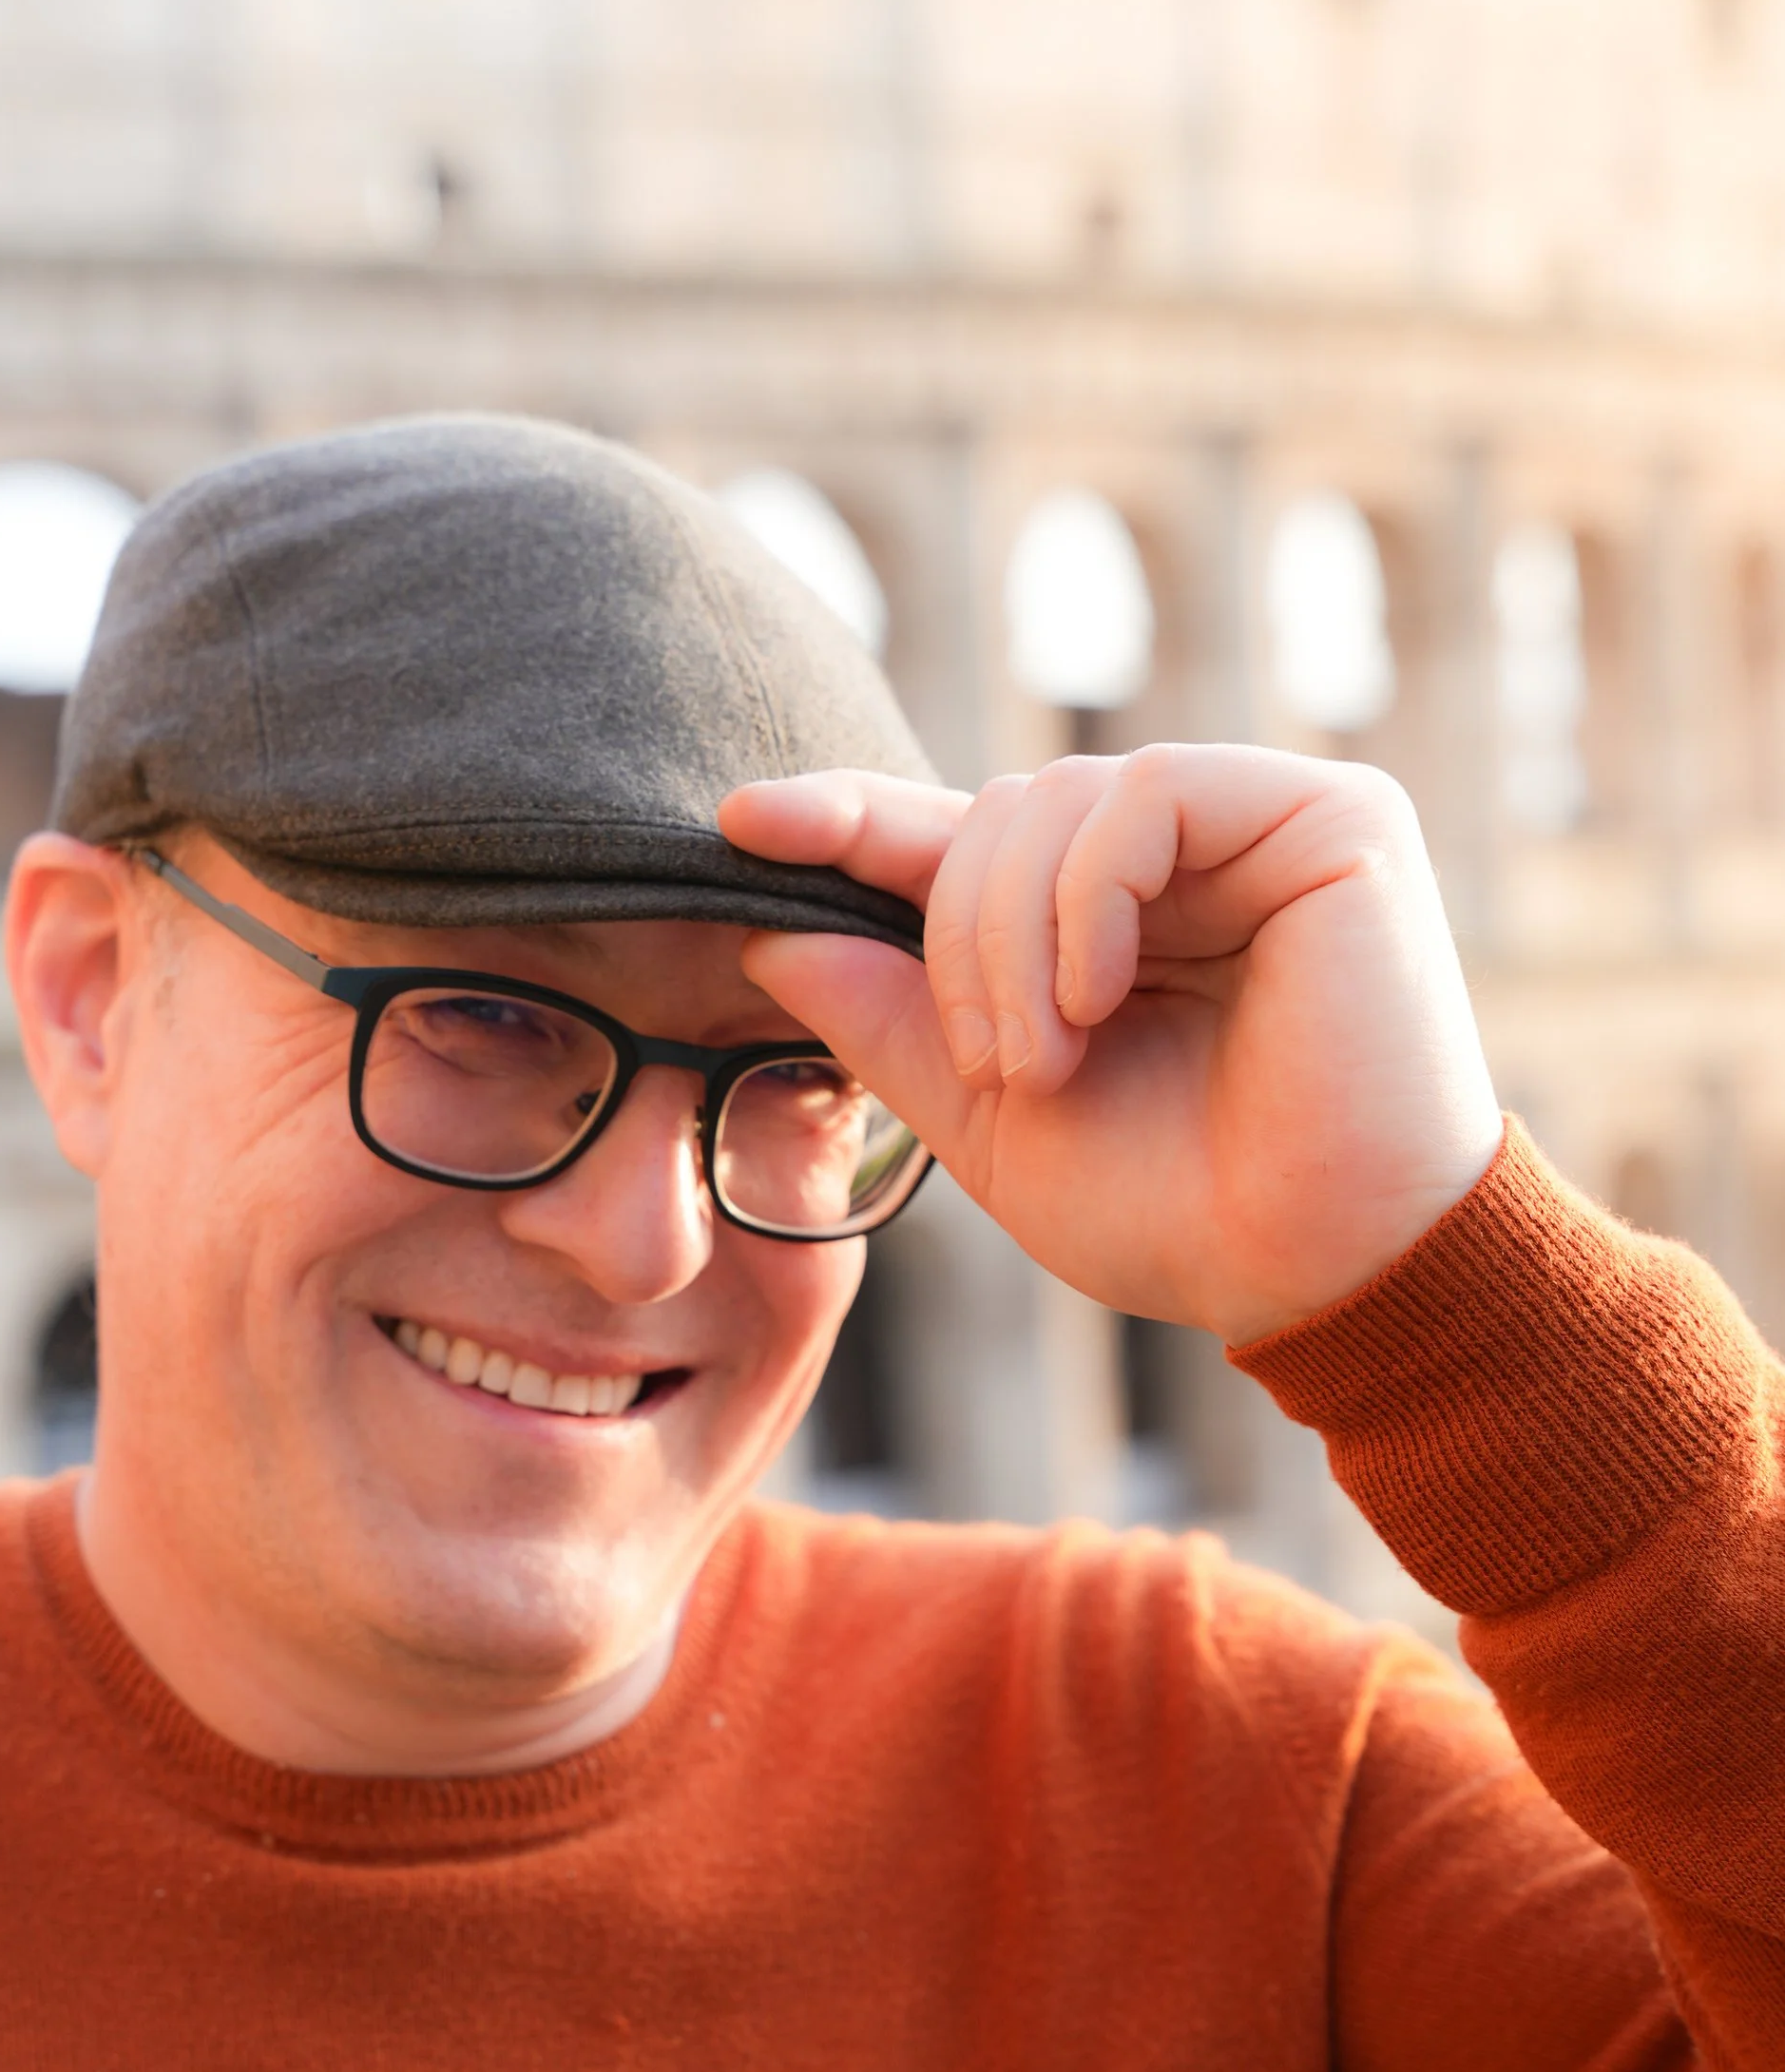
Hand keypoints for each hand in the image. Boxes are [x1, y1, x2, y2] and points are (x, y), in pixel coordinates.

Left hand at [721, 745, 1503, 1343]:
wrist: (1321, 1274)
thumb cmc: (1180, 1213)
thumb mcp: (991, 1118)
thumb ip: (887, 1021)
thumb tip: (763, 929)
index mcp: (1106, 921)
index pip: (959, 836)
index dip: (852, 820)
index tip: (742, 821)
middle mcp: (1181, 858)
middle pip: (989, 815)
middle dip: (951, 942)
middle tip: (996, 1069)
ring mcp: (1256, 824)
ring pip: (1048, 801)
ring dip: (1008, 940)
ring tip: (1047, 1062)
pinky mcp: (1329, 814)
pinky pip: (1141, 797)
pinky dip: (1087, 902)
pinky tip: (1101, 998)